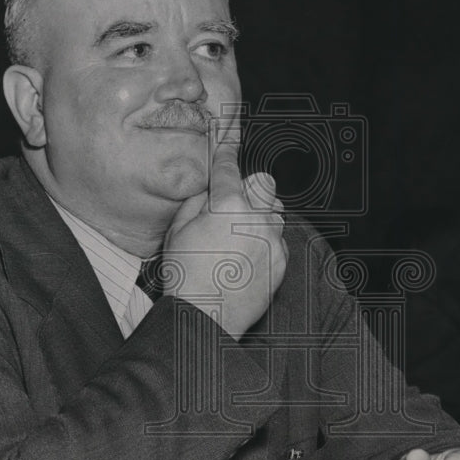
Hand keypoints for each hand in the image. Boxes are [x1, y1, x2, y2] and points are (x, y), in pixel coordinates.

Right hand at [163, 136, 287, 338]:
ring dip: (259, 215)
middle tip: (229, 207)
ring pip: (274, 210)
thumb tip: (208, 191)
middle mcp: (257, 218)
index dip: (224, 152)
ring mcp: (273, 241)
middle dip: (248, 189)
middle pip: (263, 183)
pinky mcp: (281, 261)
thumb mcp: (177, 232)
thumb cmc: (187, 277)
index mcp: (228, 206)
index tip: (226, 141)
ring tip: (237, 237)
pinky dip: (265, 241)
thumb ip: (196, 203)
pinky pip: (278, 238)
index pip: (228, 169)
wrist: (206, 318)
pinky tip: (244, 258)